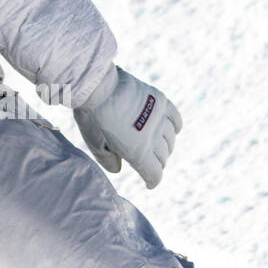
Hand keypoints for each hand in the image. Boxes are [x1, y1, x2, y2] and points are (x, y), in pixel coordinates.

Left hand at [74, 67, 181, 188]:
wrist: (97, 85)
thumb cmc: (92, 115)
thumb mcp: (94, 143)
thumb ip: (108, 161)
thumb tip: (120, 169)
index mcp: (138, 151)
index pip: (155, 174)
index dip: (152, 181)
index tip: (148, 182)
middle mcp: (153, 137)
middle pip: (163, 158)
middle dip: (155, 163)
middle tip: (145, 161)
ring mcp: (159, 118)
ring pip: (170, 140)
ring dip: (163, 146)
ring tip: (153, 145)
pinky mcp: (160, 101)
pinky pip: (176, 119)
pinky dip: (175, 127)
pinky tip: (170, 129)